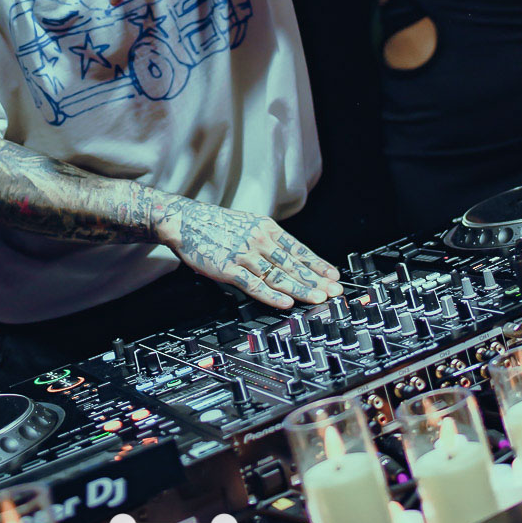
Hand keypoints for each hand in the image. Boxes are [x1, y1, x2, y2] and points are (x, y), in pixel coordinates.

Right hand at [156, 197, 341, 308]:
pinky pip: (254, 284)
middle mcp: (259, 240)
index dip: (318, 264)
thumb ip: (269, 240)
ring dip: (300, 289)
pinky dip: (271, 295)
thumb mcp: (249, 223)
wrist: (186, 220)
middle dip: (316, 279)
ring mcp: (244, 254)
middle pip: (293, 264)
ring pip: (278, 275)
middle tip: (335, 291)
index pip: (298, 249)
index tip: (334, 275)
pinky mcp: (228, 269)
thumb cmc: (217, 225)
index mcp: (266, 228)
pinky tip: (285, 302)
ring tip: (318, 299)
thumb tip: (290, 257)